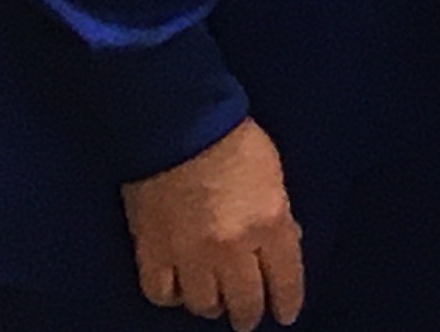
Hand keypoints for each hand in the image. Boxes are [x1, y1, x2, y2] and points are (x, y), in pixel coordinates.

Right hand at [123, 118, 304, 326]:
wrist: (179, 127)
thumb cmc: (236, 143)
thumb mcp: (275, 178)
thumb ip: (278, 218)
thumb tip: (282, 245)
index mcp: (269, 224)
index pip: (285, 279)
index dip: (287, 302)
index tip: (286, 314)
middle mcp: (231, 248)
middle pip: (244, 301)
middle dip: (249, 314)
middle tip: (249, 318)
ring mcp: (188, 255)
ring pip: (203, 304)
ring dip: (212, 306)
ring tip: (216, 301)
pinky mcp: (152, 253)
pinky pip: (162, 294)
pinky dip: (173, 296)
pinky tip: (180, 290)